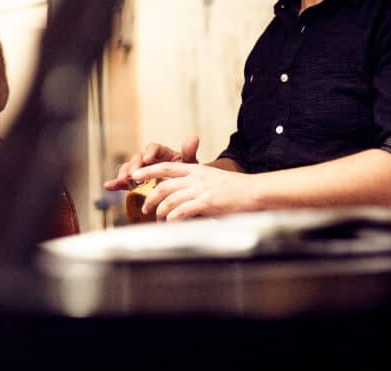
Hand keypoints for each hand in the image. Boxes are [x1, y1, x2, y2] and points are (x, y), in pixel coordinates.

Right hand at [102, 135, 198, 190]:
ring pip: (129, 169)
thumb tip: (194, 138)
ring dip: (124, 174)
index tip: (148, 159)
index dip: (149, 152)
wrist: (184, 192)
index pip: (153, 148)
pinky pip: (123, 182)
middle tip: (134, 174)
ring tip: (123, 180)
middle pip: (138, 158)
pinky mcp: (134, 183)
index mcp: (161, 153)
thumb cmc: (187, 177)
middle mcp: (148, 160)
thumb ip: (189, 153)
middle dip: (135, 165)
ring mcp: (140, 172)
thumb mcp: (190, 166)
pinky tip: (108, 186)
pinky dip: (115, 183)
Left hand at [133, 162, 253, 220]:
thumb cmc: (237, 190)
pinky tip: (170, 224)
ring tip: (158, 220)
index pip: (166, 167)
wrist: (255, 192)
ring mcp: (200, 190)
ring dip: (160, 212)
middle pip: (163, 186)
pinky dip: (173, 218)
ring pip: (169, 200)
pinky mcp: (206, 203)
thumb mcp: (213, 180)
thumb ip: (196, 186)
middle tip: (145, 208)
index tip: (135, 175)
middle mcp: (195, 178)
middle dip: (150, 198)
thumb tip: (182, 198)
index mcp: (196, 169)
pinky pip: (182, 211)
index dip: (148, 170)